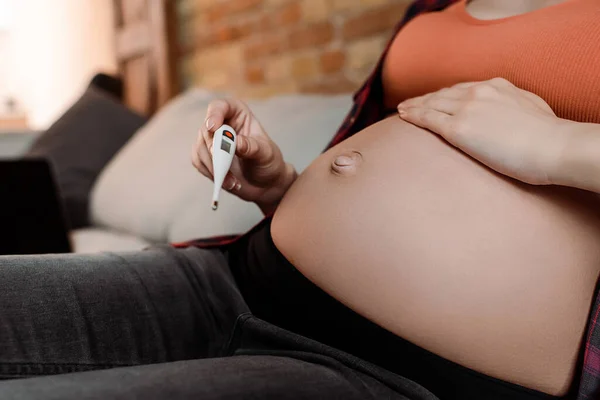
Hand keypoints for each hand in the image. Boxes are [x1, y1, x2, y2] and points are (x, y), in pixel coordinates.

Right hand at [192, 98, 295, 213]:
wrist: (265, 183)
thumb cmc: (268, 162)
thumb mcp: (266, 153)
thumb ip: (252, 146)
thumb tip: (236, 142)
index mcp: (238, 114)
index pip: (220, 106)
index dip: (214, 114)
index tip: (213, 128)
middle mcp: (221, 123)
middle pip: (207, 130)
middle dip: (214, 149)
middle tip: (223, 164)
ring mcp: (211, 140)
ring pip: (201, 148)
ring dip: (214, 166)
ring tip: (233, 181)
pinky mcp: (205, 156)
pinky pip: (199, 162)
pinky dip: (211, 173)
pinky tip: (227, 182)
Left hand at [397, 78, 566, 185]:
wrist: (551, 146)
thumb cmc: (549, 136)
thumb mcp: (532, 108)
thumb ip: (515, 105)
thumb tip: (510, 111)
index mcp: (497, 85)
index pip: (463, 88)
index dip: (446, 94)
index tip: (436, 98)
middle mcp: (478, 92)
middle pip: (443, 94)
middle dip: (425, 98)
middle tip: (410, 103)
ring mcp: (466, 109)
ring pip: (432, 104)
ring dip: (414, 106)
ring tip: (401, 110)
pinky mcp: (458, 129)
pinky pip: (428, 119)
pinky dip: (413, 116)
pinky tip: (402, 117)